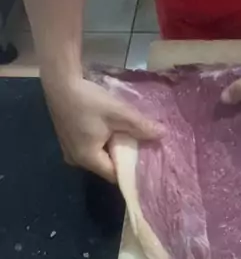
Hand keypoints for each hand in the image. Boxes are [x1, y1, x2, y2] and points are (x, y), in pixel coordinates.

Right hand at [43, 76, 160, 182]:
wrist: (60, 83)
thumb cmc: (88, 101)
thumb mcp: (118, 113)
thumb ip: (140, 126)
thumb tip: (162, 135)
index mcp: (87, 159)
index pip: (115, 175)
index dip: (132, 170)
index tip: (147, 161)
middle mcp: (76, 160)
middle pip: (107, 166)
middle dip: (125, 157)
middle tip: (143, 146)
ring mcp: (70, 150)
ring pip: (99, 155)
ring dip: (114, 147)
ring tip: (131, 136)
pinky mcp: (69, 139)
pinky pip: (91, 147)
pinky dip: (104, 141)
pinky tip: (113, 129)